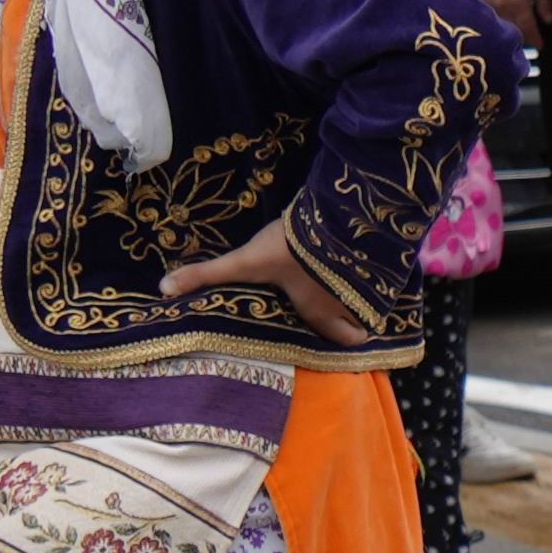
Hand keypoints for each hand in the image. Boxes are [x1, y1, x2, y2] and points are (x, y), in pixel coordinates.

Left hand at [159, 216, 386, 345]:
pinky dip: (381, 265)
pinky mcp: (385, 255)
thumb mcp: (244, 262)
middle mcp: (348, 301)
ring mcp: (371, 279)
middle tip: (343, 303)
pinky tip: (369, 250)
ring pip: (377, 295)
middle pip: (365, 321)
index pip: (346, 339)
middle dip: (359, 316)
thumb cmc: (289, 248)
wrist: (335, 213)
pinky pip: (389, 270)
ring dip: (367, 289)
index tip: (340, 330)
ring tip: (355, 275)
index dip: (345, 337)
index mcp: (319, 309)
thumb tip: (162, 290)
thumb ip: (206, 274)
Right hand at [477, 0, 547, 37]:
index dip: (535, 39)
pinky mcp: (481, 0)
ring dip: (511, 33)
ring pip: (501, 27)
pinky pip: (492, 18)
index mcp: (517, 4)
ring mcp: (489, 6)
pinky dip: (500, 24)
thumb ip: (544, 3)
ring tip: (519, 38)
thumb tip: (549, 22)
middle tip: (531, 44)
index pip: (528, 28)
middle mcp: (502, 9)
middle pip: (513, 31)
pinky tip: (505, 26)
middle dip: (523, 39)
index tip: (541, 47)